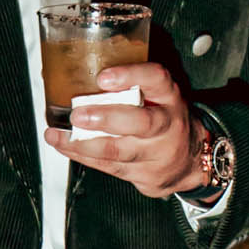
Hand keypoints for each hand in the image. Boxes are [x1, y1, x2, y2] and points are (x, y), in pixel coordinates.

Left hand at [44, 62, 202, 197]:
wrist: (191, 161)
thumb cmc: (165, 119)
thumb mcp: (159, 95)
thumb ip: (131, 85)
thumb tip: (79, 72)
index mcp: (170, 97)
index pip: (156, 80)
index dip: (131, 76)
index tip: (103, 77)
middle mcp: (167, 125)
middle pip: (140, 123)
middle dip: (105, 119)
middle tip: (77, 115)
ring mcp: (157, 154)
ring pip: (118, 151)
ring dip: (82, 143)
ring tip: (57, 135)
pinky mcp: (145, 176)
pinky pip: (109, 167)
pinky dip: (83, 156)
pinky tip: (66, 146)